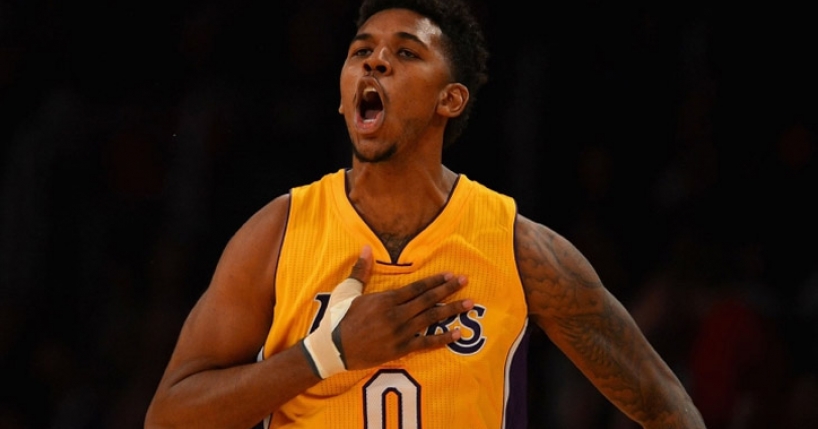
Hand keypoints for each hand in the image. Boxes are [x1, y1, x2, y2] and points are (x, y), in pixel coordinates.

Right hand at [336, 245, 472, 369]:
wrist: (332, 348)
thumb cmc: (338, 317)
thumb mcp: (348, 291)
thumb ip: (361, 269)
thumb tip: (366, 247)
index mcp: (385, 299)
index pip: (417, 287)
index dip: (435, 281)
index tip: (451, 275)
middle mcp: (396, 315)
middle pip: (428, 300)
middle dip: (448, 290)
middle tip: (466, 282)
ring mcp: (399, 333)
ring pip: (431, 319)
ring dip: (451, 310)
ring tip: (469, 303)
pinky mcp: (399, 350)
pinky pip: (426, 344)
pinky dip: (442, 339)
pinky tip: (457, 333)